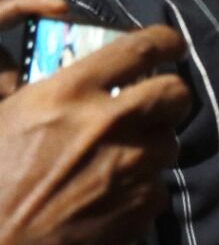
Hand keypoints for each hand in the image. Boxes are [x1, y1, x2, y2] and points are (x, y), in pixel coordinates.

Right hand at [0, 14, 190, 244]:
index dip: (165, 42)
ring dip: (152, 144)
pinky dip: (142, 185)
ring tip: (118, 159)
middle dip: (168, 95)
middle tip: (152, 104)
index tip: (171, 45)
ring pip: (170, 140)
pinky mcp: (147, 202)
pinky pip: (159, 182)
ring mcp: (135, 164)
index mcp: (70, 93)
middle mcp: (112, 123)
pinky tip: (110, 196)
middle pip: (175, 92)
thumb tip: (90, 83)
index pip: (141, 48)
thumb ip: (56, 94)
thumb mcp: (9, 117)